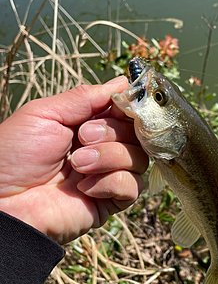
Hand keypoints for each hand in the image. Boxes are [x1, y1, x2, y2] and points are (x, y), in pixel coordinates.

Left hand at [0, 77, 148, 243]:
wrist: (2, 202)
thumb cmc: (14, 155)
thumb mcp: (46, 114)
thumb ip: (85, 98)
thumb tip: (122, 82)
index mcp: (87, 125)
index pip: (125, 112)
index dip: (128, 107)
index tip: (120, 104)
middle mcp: (102, 149)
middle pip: (137, 133)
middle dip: (112, 132)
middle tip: (83, 137)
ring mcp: (107, 176)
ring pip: (139, 158)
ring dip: (110, 157)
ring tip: (77, 164)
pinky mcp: (110, 202)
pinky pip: (133, 187)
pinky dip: (111, 182)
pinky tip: (84, 188)